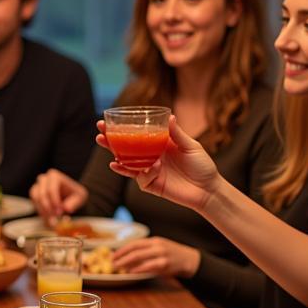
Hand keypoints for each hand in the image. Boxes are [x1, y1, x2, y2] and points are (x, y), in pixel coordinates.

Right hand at [29, 169, 88, 221]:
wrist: (70, 196)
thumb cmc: (75, 194)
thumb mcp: (80, 197)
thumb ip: (74, 202)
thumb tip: (66, 208)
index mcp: (54, 176)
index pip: (51, 189)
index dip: (54, 202)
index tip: (60, 212)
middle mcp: (43, 179)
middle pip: (41, 194)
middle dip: (48, 208)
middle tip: (55, 219)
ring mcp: (37, 186)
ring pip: (36, 199)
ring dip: (43, 211)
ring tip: (52, 221)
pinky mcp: (35, 195)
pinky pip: (35, 204)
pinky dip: (41, 213)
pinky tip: (49, 220)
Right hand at [100, 117, 219, 212]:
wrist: (208, 190)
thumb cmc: (202, 166)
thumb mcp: (191, 146)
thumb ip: (177, 134)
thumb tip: (169, 117)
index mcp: (159, 144)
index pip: (137, 134)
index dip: (123, 128)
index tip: (109, 121)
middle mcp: (151, 156)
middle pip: (126, 148)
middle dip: (111, 141)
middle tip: (99, 134)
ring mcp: (149, 171)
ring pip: (128, 164)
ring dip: (117, 158)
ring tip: (108, 153)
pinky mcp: (151, 185)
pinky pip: (139, 178)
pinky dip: (138, 172)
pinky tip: (138, 167)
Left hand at [110, 237, 200, 278]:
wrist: (189, 259)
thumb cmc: (170, 255)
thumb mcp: (157, 248)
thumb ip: (144, 251)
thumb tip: (124, 256)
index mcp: (154, 241)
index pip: (134, 243)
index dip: (122, 250)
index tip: (113, 255)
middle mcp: (157, 246)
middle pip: (135, 251)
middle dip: (122, 257)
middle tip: (113, 263)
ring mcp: (162, 255)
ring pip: (140, 258)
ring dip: (128, 264)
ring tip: (120, 268)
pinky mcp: (165, 264)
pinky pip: (148, 267)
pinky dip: (138, 269)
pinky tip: (132, 271)